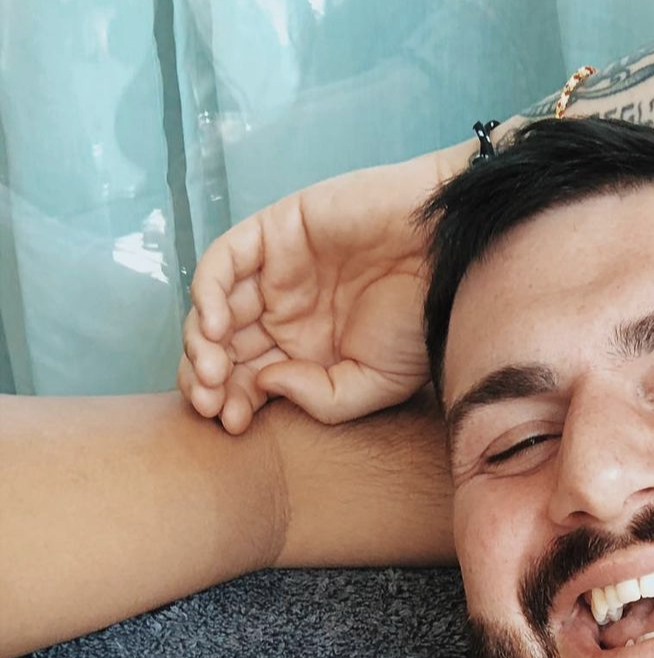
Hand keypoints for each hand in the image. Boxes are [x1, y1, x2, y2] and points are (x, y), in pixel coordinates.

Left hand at [179, 142, 473, 433]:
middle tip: (211, 404)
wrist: (447, 253)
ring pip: (215, 309)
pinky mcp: (274, 233)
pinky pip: (223, 262)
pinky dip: (210, 294)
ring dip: (202, 344)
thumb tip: (265, 384)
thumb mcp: (377, 384)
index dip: (231, 402)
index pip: (248, 380)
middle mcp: (285, 314)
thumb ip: (321, 399)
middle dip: (209, 380)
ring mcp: (276, 274)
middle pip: (223, 349)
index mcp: (307, 352)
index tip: (233, 425)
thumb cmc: (422, 318)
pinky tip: (219, 328)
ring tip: (214, 371)